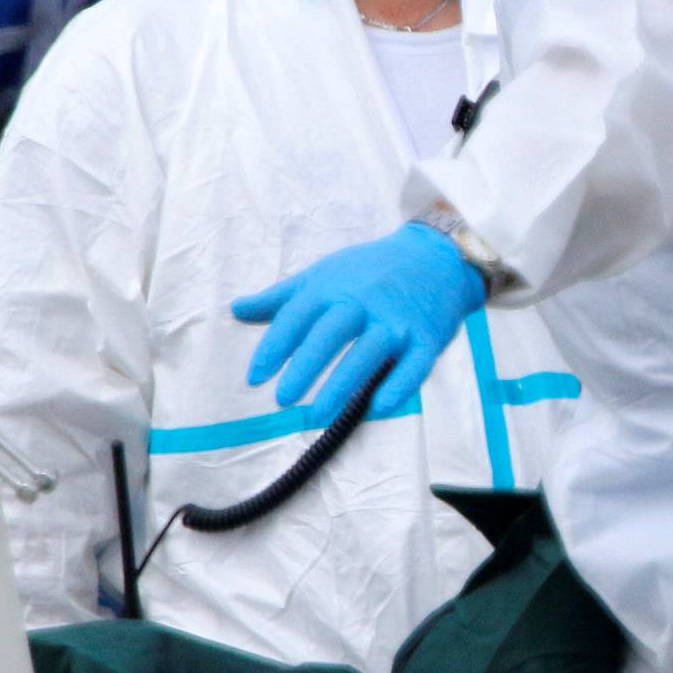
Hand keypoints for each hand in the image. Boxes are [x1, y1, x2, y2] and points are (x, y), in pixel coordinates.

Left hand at [234, 221, 487, 416]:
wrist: (436, 257)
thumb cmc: (370, 270)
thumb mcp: (324, 274)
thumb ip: (282, 297)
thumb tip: (236, 309)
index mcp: (335, 286)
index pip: (299, 316)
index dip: (276, 346)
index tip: (255, 377)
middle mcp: (366, 303)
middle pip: (332, 333)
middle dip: (306, 365)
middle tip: (282, 399)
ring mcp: (398, 322)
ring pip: (369, 352)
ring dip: (343, 384)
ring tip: (317, 414)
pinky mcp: (427, 339)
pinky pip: (413, 367)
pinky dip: (397, 388)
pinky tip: (376, 409)